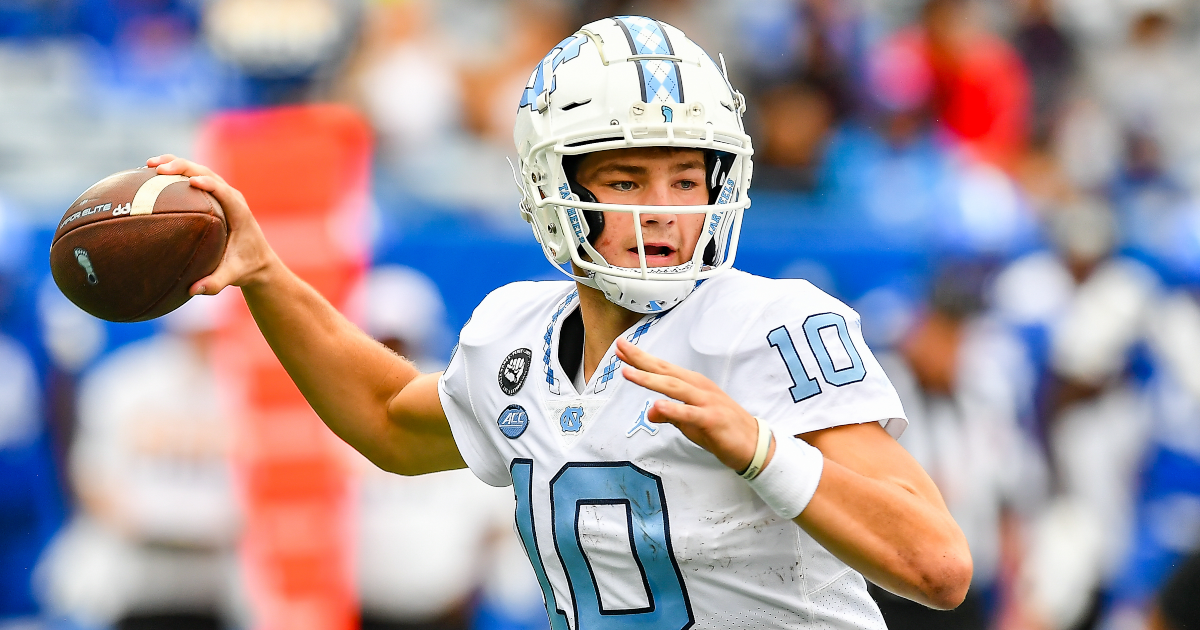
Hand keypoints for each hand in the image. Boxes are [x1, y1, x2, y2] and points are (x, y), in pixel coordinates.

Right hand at [146, 155, 277, 295]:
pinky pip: (193, 179)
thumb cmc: (246, 267)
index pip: (224, 192)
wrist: (258, 261)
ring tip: (149, 165)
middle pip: (207, 173)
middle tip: (158, 169)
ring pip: (199, 170)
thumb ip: (216, 283)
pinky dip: (174, 174)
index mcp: (239, 213)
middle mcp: (232, 198)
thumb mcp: (233, 276)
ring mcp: (222, 194)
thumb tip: (194, 290)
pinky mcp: (214, 196)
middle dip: (183, 167)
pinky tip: (150, 176)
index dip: (209, 184)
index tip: (191, 181)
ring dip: (176, 164)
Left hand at [617, 338, 771, 472]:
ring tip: (629, 373)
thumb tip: (650, 411)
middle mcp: (699, 388)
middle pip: (666, 371)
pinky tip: (657, 404)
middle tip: (620, 348)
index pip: (663, 368)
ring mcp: (706, 402)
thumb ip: (670, 414)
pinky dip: (673, 408)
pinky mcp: (712, 419)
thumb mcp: (690, 422)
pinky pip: (690, 413)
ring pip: (674, 387)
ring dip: (650, 379)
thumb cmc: (720, 429)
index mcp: (693, 384)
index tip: (622, 347)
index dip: (642, 358)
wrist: (753, 444)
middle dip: (642, 360)